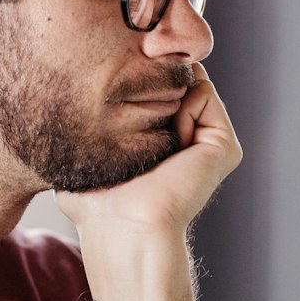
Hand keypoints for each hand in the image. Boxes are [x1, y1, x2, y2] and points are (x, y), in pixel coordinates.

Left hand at [55, 67, 241, 242]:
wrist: (124, 225)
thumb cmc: (95, 201)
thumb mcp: (82, 152)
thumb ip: (87, 121)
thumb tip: (77, 91)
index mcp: (156, 139)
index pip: (150, 84)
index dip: (135, 75)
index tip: (115, 85)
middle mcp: (183, 135)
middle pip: (171, 75)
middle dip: (151, 76)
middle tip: (132, 109)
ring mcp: (205, 138)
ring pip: (189, 79)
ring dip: (164, 98)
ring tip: (151, 137)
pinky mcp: (222, 143)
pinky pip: (204, 91)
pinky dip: (183, 107)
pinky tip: (171, 142)